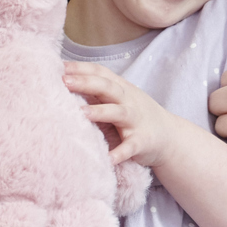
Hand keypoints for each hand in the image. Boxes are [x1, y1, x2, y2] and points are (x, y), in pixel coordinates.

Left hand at [63, 61, 179, 167]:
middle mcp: (128, 101)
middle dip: (86, 83)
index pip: (101, 72)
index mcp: (121, 88)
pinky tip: (108, 159)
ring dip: (100, 112)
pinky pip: (130, 147)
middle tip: (64, 82)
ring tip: (81, 113)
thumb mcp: (120, 98)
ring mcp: (136, 121)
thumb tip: (63, 80)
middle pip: (108, 87)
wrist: (169, 136)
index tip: (58, 66)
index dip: (81, 68)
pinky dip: (120, 153)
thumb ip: (98, 90)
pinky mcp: (142, 142)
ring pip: (118, 113)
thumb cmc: (136, 115)